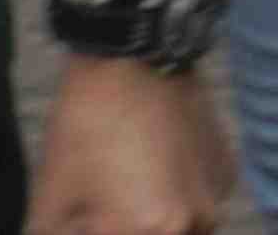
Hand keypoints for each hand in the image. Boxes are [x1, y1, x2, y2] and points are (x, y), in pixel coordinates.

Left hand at [27, 50, 228, 234]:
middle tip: (102, 217)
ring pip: (184, 234)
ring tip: (125, 202)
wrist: (134, 61)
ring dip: (154, 227)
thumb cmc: (86, 129)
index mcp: (150, 231)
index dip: (93, 233)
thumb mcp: (52, 204)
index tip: (85, 226)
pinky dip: (175, 206)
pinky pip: (199, 208)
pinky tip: (151, 179)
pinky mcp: (226, 172)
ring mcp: (216, 196)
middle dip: (124, 230)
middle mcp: (194, 222)